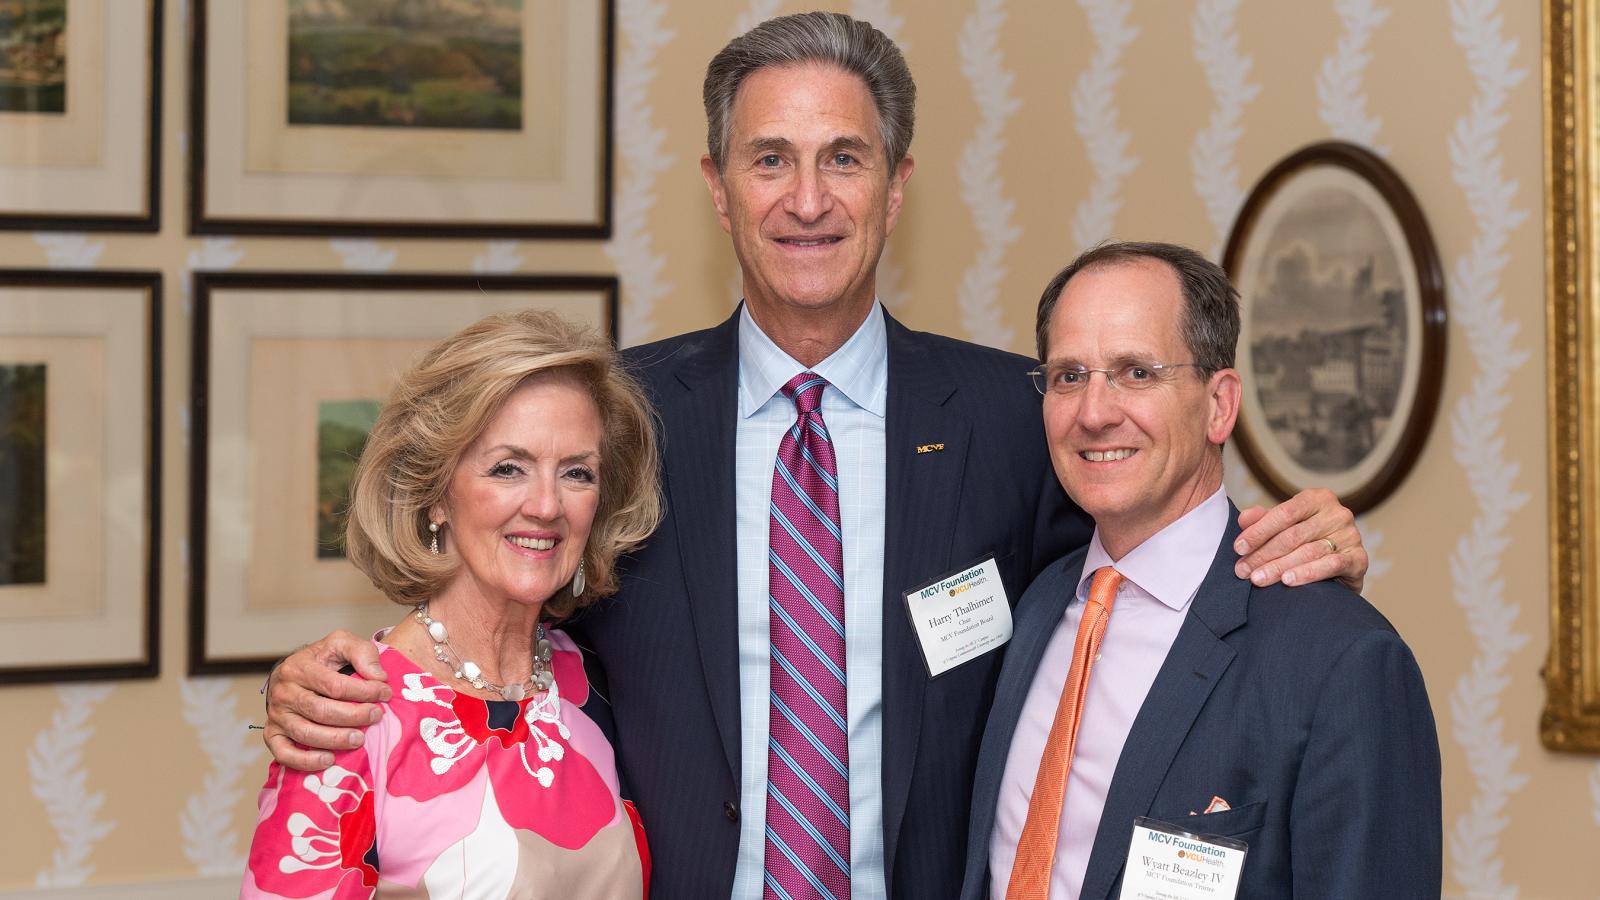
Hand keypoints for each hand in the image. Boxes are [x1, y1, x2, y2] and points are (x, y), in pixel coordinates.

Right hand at [263, 630, 389, 771]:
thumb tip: (378, 677)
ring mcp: (276, 715)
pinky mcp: (272, 734)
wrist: (296, 671)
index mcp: (298, 668)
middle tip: (376, 716)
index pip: (334, 685)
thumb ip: (362, 653)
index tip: (385, 693)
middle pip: (320, 711)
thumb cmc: (322, 660)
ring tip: (359, 739)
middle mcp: (283, 692)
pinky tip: (329, 760)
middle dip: (353, 716)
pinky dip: (306, 761)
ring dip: (336, 740)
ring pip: (305, 733)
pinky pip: (284, 754)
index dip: (363, 691)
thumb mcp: (342, 644)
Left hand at [1232, 488, 1366, 591]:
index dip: (1259, 531)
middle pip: (1293, 535)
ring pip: (1308, 552)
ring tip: (1258, 579)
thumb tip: (1243, 519)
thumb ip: (1263, 520)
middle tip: (1242, 570)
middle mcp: (1338, 514)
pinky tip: (1288, 581)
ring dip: (1279, 567)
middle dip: (1263, 554)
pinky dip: (1308, 573)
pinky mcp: (1359, 559)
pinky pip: (1331, 565)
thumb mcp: (1283, 526)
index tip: (1238, 548)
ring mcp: (1351, 536)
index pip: (1284, 513)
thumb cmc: (1305, 540)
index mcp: (1318, 499)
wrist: (1341, 566)